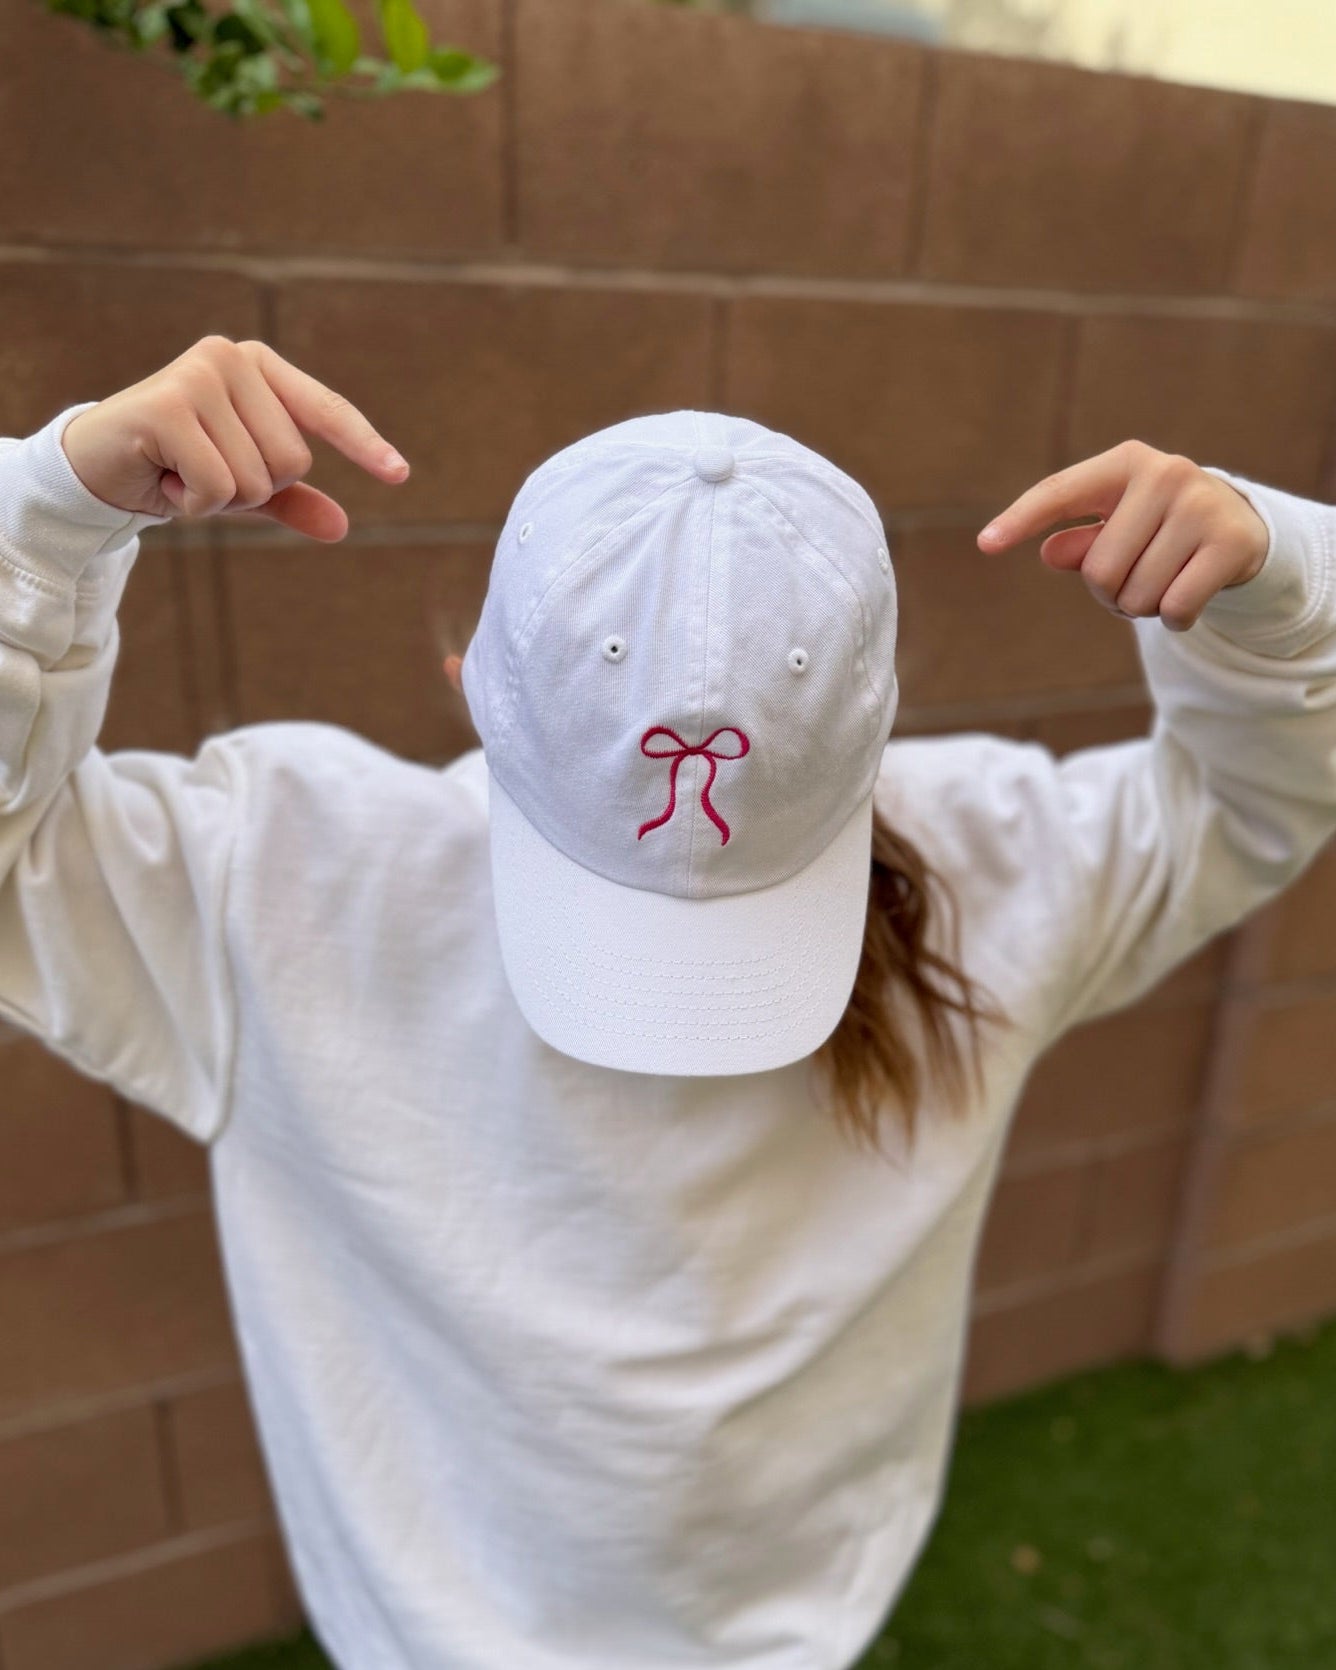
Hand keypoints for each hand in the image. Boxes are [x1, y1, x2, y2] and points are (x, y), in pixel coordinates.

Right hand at [60, 335, 408, 542]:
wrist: (98, 468)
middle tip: (205, 472)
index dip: (364, 444)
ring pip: (257, 478)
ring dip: (220, 497)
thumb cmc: (175, 467)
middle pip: (292, 461)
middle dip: (253, 489)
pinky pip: (219, 486)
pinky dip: (195, 503)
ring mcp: (199, 376)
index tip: (399, 475)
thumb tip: (341, 527)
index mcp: (259, 366)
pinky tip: (165, 477)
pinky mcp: (168, 406)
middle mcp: (231, 358)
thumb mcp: (241, 487)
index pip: (326, 410)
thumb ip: (291, 501)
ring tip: (182, 472)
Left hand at [976, 440, 1269, 631]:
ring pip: (1136, 596)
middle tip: (1134, 580)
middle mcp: (1165, 474)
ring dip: (1141, 608)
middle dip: (1109, 594)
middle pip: (1099, 570)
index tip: (985, 544)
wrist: (1240, 526)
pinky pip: (1174, 608)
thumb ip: (1080, 541)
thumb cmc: (1158, 527)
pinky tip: (1187, 601)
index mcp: (1125, 463)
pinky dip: (1173, 620)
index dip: (1021, 519)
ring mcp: (1200, 506)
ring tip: (1164, 583)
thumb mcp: (1116, 526)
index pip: (1059, 493)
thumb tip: (1049, 553)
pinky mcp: (1231, 542)